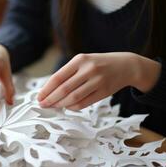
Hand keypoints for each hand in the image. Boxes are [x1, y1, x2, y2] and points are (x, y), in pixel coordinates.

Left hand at [37, 52, 160, 110]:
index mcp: (79, 60)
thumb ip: (68, 73)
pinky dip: (73, 106)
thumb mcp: (83, 61)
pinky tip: (68, 106)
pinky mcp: (104, 91)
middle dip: (51, 99)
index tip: (39, 97)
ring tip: (53, 106)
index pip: (58, 77)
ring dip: (61, 104)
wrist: (125, 65)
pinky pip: (84, 103)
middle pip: (64, 89)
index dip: (46, 89)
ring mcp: (97, 81)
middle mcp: (88, 69)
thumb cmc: (98, 64)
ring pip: (73, 97)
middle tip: (43, 105)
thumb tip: (50, 90)